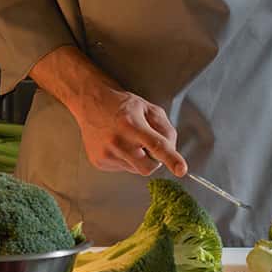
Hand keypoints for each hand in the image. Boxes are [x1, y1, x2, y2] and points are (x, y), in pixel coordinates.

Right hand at [30, 47, 187, 175]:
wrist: (90, 102)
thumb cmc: (122, 105)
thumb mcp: (149, 109)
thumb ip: (165, 129)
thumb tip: (171, 150)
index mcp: (132, 125)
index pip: (156, 145)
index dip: (171, 159)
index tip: (181, 169)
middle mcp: (118, 141)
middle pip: (148, 167)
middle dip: (153, 160)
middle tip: (145, 144)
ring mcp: (106, 154)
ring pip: (135, 169)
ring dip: (137, 158)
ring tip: (126, 139)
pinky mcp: (99, 162)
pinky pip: (122, 169)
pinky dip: (125, 160)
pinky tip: (117, 145)